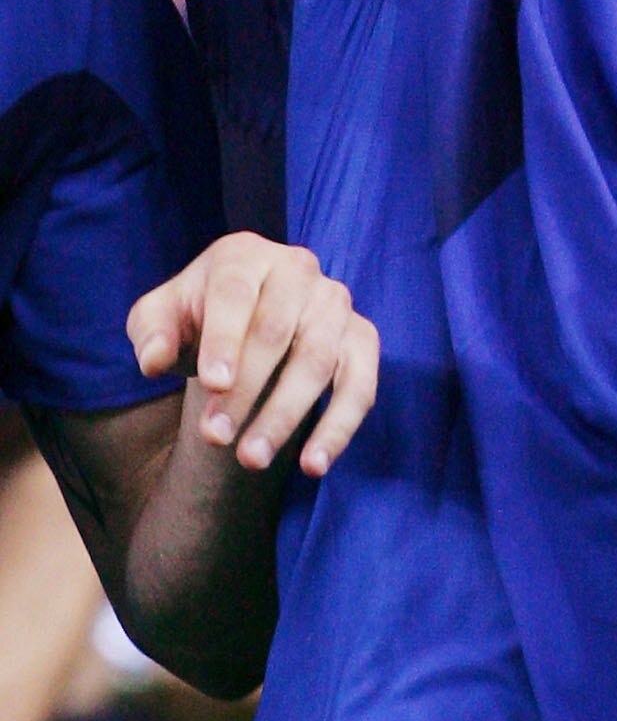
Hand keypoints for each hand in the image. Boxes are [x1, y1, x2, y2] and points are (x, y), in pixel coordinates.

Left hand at [130, 234, 379, 480]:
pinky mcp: (360, 336)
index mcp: (243, 257)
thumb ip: (151, 332)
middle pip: (276, 329)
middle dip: (246, 388)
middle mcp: (297, 269)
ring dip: (286, 413)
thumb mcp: (160, 317)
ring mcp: (334, 302)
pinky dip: (341, 424)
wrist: (245, 317)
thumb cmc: (198, 317)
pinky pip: (361, 381)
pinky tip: (313, 464)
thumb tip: (154, 359)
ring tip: (251, 460)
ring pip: (318, 358)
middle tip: (215, 439)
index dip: (225, 338)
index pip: (235, 293)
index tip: (212, 386)